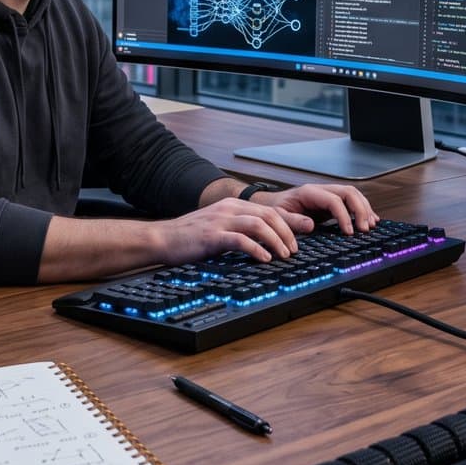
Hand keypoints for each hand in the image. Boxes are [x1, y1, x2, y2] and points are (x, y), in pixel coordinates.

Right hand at [153, 198, 302, 264]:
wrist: (162, 238)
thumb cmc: (190, 236)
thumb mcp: (218, 226)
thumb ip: (239, 228)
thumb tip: (262, 240)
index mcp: (232, 205)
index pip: (269, 209)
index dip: (289, 222)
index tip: (303, 234)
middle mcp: (229, 208)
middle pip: (268, 214)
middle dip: (287, 232)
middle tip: (294, 249)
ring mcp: (220, 220)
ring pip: (258, 224)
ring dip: (276, 240)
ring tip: (284, 255)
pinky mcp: (212, 236)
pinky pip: (240, 240)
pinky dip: (256, 249)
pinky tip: (264, 259)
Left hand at [252, 182, 379, 234]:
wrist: (271, 204)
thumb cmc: (275, 209)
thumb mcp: (278, 216)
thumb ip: (292, 221)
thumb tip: (311, 225)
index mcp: (309, 192)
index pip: (334, 200)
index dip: (344, 216)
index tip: (349, 232)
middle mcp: (321, 190)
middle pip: (348, 192)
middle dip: (360, 210)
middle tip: (365, 229)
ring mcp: (327, 195)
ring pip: (353, 194)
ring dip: (364, 209)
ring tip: (371, 225)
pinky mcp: (331, 203)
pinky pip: (351, 202)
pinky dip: (362, 210)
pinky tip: (370, 220)